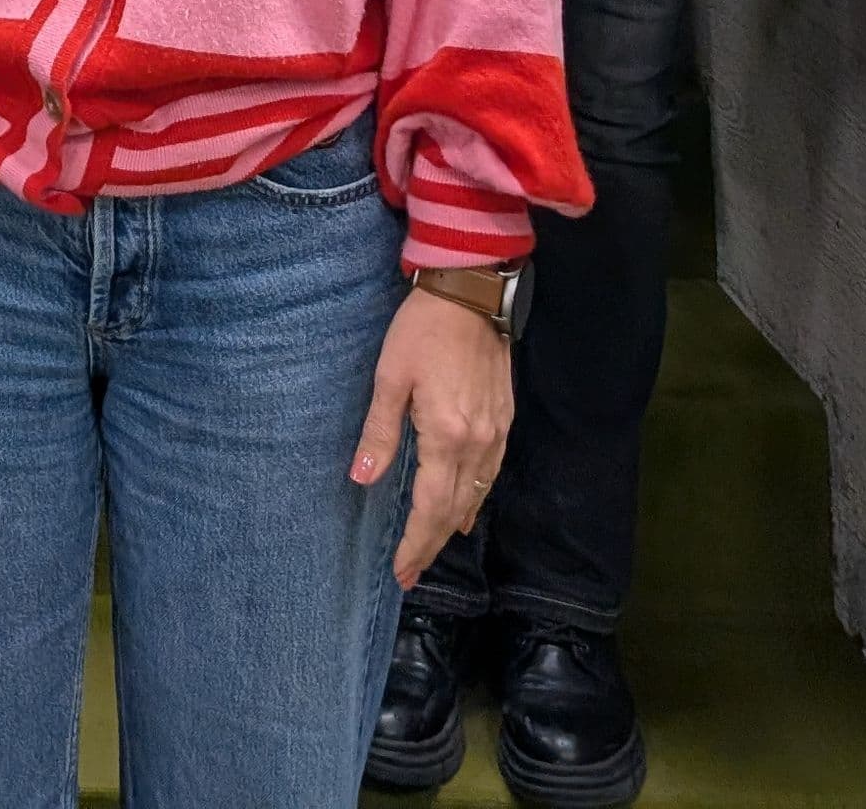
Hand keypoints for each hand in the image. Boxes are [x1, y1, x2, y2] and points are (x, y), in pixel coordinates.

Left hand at [354, 286, 511, 588]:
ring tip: (431, 548)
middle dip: (432, 544)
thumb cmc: (422, 330)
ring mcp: (496, 432)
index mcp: (448, 435)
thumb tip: (361, 480)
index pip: (431, 507)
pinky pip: (491, 473)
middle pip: (456, 511)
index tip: (401, 572)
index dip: (416, 543)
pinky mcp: (505, 419)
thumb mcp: (391, 377)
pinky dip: (476, 498)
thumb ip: (380, 433)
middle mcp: (478, 443)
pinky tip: (466, 508)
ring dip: (454, 526)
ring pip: (477, 495)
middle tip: (411, 574)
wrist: (471, 292)